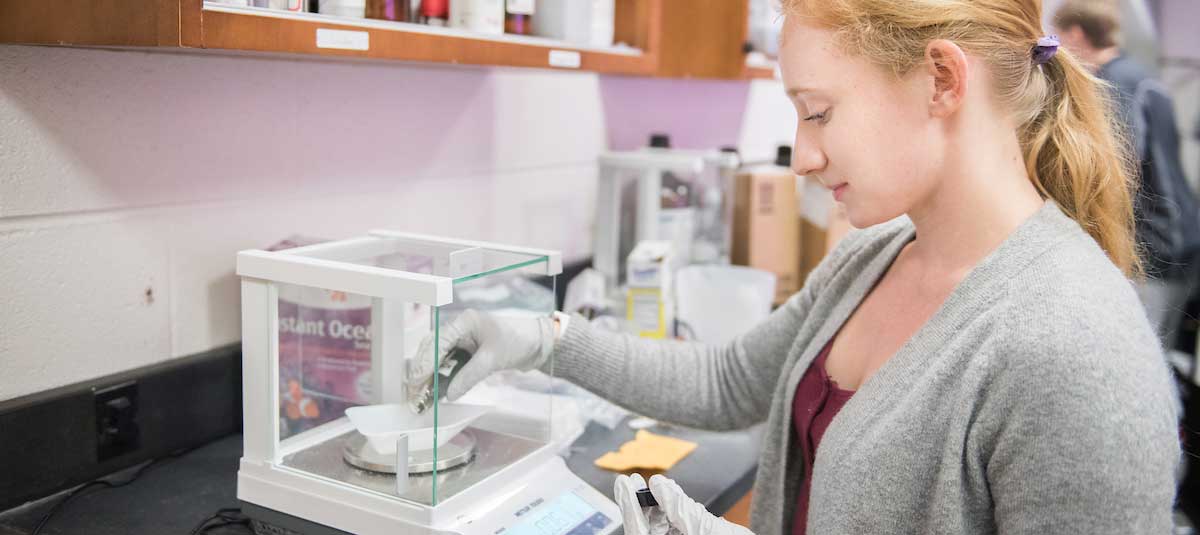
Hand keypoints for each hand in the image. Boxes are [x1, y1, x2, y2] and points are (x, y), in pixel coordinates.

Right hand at [405, 309, 555, 406]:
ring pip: (439, 358)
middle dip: (422, 371)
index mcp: (465, 322)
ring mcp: (463, 340)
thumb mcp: (493, 359)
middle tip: (414, 392)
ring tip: (420, 394)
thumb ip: (470, 376)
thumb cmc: (518, 342)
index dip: (426, 363)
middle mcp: (460, 329)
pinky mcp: (468, 352)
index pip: (438, 342)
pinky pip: (450, 364)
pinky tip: (435, 390)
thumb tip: (450, 394)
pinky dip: (442, 377)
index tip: (417, 381)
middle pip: (433, 349)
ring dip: (430, 375)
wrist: (537, 343)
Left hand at [615, 474, 754, 534]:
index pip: (640, 531)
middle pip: (647, 528)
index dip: (629, 506)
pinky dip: (672, 507)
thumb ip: (682, 509)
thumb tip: (659, 485)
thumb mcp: (707, 528)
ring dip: (655, 503)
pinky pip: (675, 524)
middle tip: (629, 480)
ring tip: (654, 483)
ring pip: (660, 525)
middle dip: (638, 503)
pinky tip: (669, 491)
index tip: (624, 484)